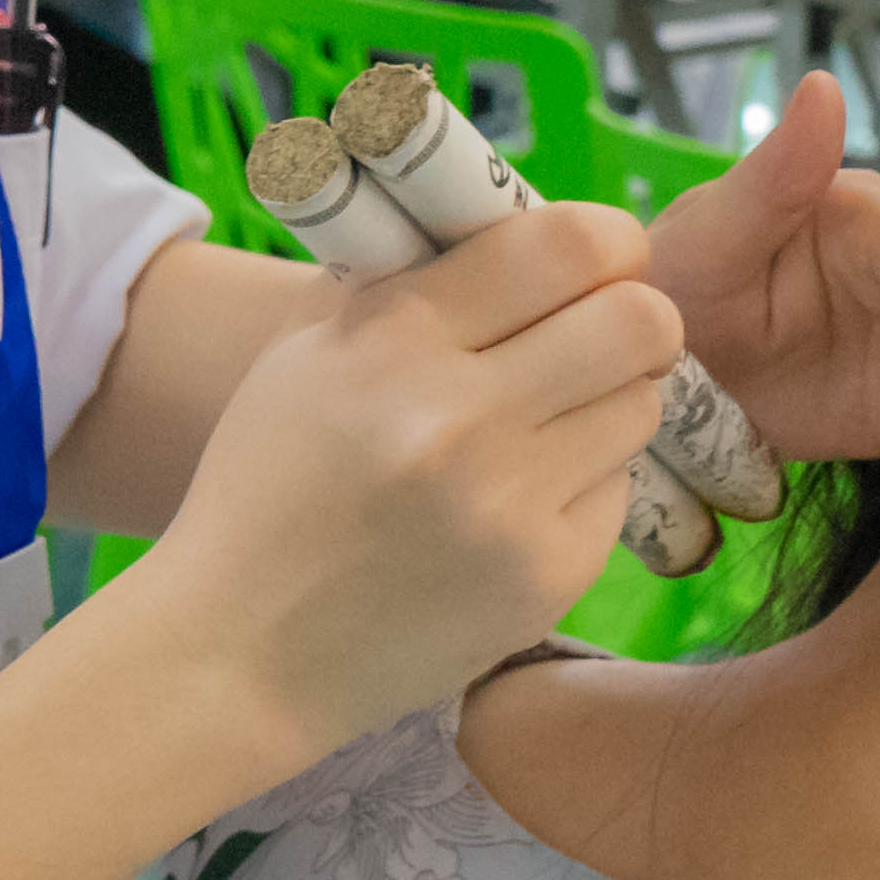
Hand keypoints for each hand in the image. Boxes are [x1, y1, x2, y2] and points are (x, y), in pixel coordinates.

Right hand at [152, 205, 683, 762]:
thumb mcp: (307, 358)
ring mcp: (509, 505)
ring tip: (543, 426)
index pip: (568, 246)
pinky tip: (515, 505)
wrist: (239, 653)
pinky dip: (581, 486)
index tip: (603, 259)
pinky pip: (616, 492)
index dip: (610, 242)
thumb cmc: (270, 490)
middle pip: (640, 321)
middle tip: (601, 337)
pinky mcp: (546, 578)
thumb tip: (525, 227)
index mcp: (395, 337)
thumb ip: (412, 287)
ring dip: (608, 402)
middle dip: (636, 317)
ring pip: (640, 405)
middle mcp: (460, 416)